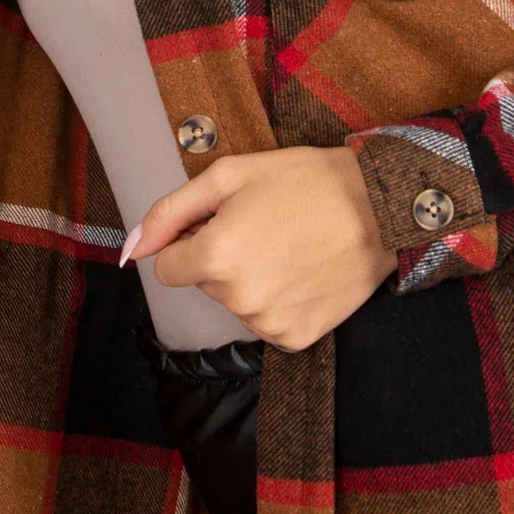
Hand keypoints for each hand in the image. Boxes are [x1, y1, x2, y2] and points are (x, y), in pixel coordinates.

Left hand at [124, 146, 396, 352]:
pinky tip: (306, 272)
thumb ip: (172, 211)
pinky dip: (281, 301)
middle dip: (225, 258)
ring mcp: (268, 323)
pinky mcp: (296, 338)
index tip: (228, 222)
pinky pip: (268, 322)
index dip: (193, 240)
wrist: (383, 207)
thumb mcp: (232, 175)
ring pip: (237, 303)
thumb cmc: (308, 181)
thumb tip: (131, 246)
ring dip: (254, 280)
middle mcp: (237, 298)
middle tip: (268, 227)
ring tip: (292, 246)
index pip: (169, 267)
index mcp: (215, 257)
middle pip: (206, 283)